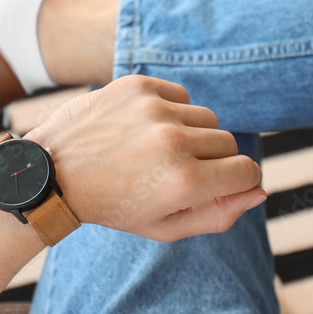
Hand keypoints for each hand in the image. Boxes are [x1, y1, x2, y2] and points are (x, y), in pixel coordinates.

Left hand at [26, 75, 265, 241]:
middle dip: (213, 161)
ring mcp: (156, 110)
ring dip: (192, 135)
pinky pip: (183, 96)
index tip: (221, 185)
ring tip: (157, 152)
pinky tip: (144, 130)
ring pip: (208, 119)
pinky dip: (172, 112)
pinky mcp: (140, 86)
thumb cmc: (113, 206)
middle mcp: (174, 143)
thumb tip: (259, 192)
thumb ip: (219, 215)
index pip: (248, 172)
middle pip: (230, 144)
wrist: (53, 173)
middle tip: (177, 173)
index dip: (240, 181)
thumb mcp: (165, 227)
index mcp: (184, 184)